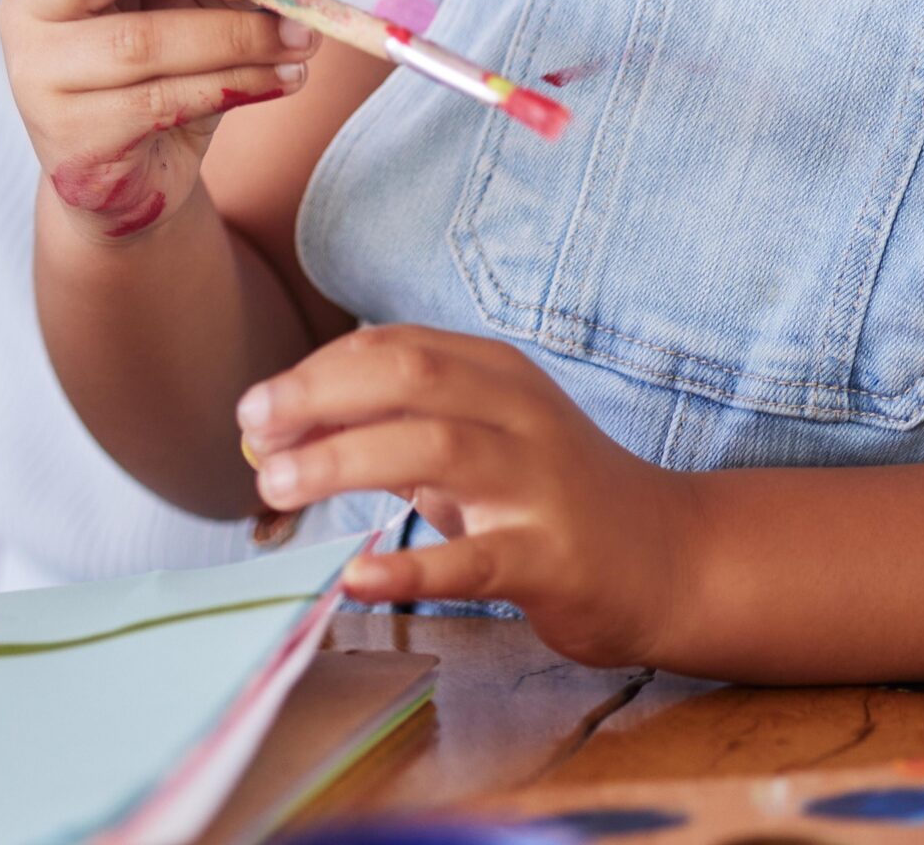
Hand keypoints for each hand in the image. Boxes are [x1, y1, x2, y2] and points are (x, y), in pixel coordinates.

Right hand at [0, 0, 310, 241]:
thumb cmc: (165, 66)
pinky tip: (281, 79)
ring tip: (299, 39)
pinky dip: (235, 85)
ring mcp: (39, 73)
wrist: (137, 168)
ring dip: (237, 36)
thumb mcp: (203, 1)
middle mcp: (30, 3)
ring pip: (139, 41)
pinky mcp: (71, 135)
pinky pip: (160, 101)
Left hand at [237, 326, 688, 667]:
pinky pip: (472, 558)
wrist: (669, 558)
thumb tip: (289, 433)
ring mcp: (537, 482)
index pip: (393, 347)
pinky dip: (408, 568)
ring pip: (433, 448)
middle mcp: (517, 412)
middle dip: (318, 395)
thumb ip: (398, 429)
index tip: (258, 409)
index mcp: (496, 373)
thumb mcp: (480, 441)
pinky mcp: (550, 557)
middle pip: (408, 376)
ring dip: (342, 461)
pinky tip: (354, 575)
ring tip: (278, 486)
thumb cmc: (553, 495)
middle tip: (254, 431)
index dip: (316, 371)